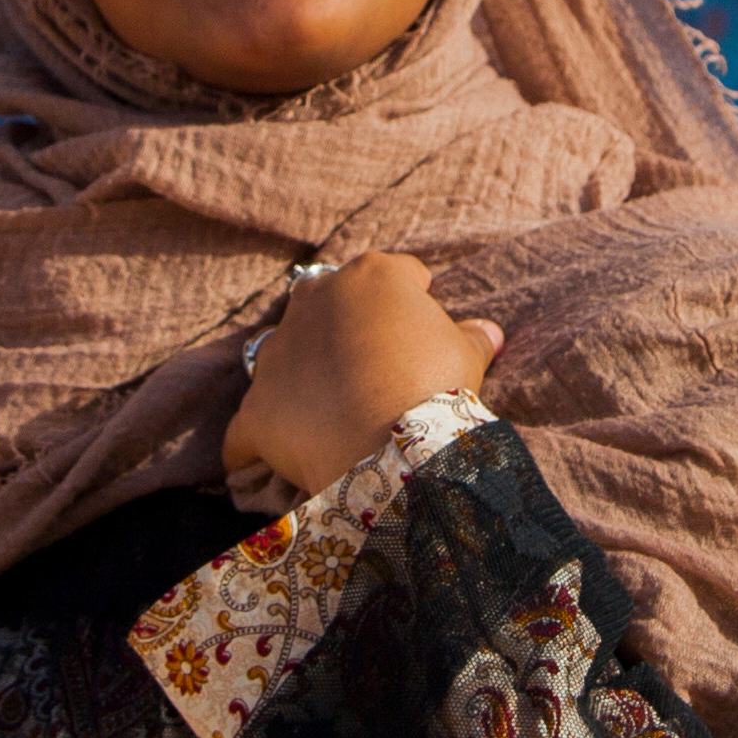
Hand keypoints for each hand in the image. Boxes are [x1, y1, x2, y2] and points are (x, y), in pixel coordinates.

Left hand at [227, 252, 500, 506]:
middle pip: (331, 306)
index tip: (426, 333)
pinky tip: (275, 461)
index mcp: (371, 276)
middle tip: (379, 370)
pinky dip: (261, 441)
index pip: (398, 278)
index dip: (415, 304)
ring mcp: (276, 352)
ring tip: (334, 414)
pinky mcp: (255, 407)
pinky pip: (248, 428)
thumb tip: (488, 331)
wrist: (391, 445)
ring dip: (304, 378)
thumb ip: (472, 337)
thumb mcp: (466, 355)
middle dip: (348, 331)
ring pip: (286, 357)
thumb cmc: (434, 385)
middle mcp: (314, 300)